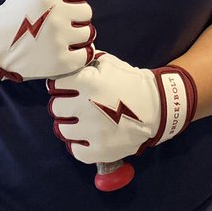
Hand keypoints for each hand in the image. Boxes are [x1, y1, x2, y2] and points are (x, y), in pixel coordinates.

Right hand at [0, 0, 93, 86]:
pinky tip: (67, 52)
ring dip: (78, 35)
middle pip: (85, 11)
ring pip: (88, 32)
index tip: (62, 3)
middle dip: (75, 16)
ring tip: (63, 38)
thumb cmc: (11, 15)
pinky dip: (79, 54)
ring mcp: (59, 40)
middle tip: (62, 22)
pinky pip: (85, 55)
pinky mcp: (61, 62)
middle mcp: (56, 17)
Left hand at [47, 52, 196, 163]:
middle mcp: (86, 107)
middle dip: (63, 105)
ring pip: (61, 130)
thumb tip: (69, 60)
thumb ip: (86, 62)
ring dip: (68, 125)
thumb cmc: (130, 83)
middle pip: (55, 108)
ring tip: (79, 122)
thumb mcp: (109, 64)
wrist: (156, 107)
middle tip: (73, 106)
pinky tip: (86, 137)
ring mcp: (92, 131)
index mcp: (87, 83)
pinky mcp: (99, 151)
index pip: (55, 85)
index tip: (67, 89)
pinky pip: (75, 150)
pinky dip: (78, 144)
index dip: (60, 86)